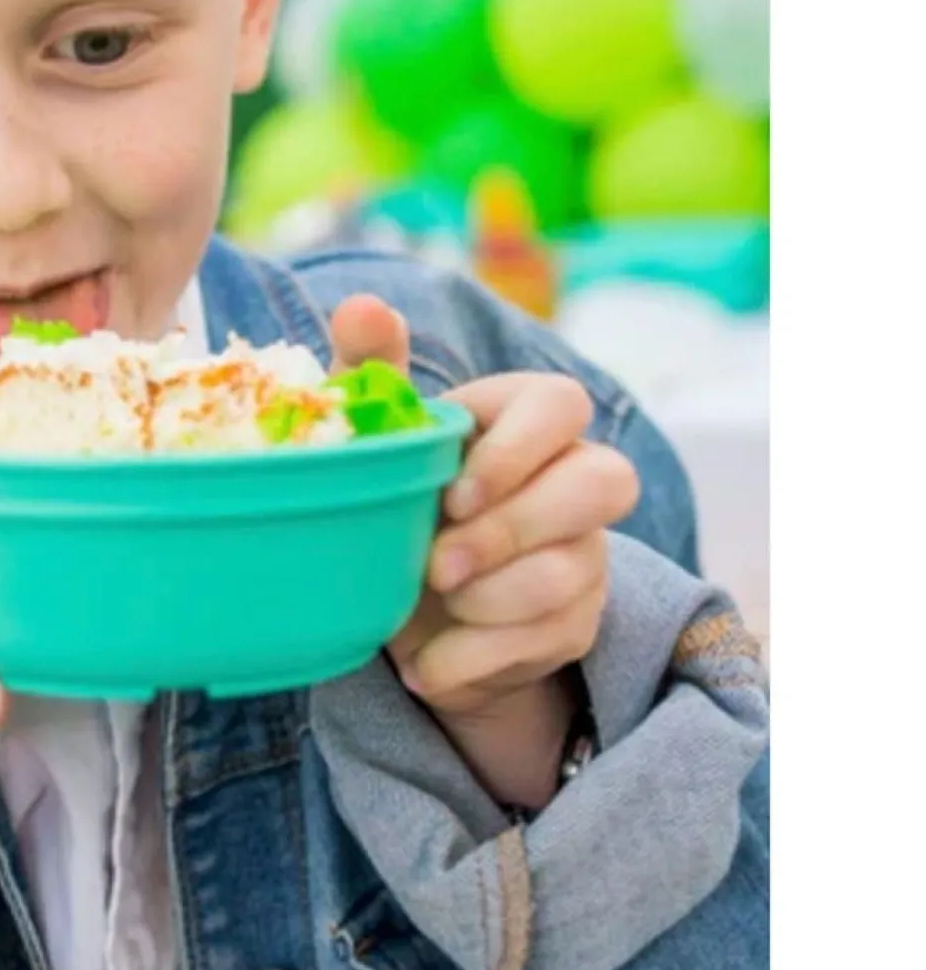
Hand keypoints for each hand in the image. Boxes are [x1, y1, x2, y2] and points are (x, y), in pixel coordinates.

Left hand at [330, 301, 637, 806]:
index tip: (454, 492)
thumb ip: (372, 370)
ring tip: (428, 601)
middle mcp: (573, 477)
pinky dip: (475, 657)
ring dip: (490, 597)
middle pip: (606, 480)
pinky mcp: (578, 620)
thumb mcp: (377, 439)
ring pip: (575, 568)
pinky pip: (552, 637)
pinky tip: (426, 663)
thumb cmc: (398, 500)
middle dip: (513, 529)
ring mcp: (585, 551)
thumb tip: (363, 305)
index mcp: (523, 420)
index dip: (518, 449)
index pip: (562, 403)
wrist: (405, 615)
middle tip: (437, 564)